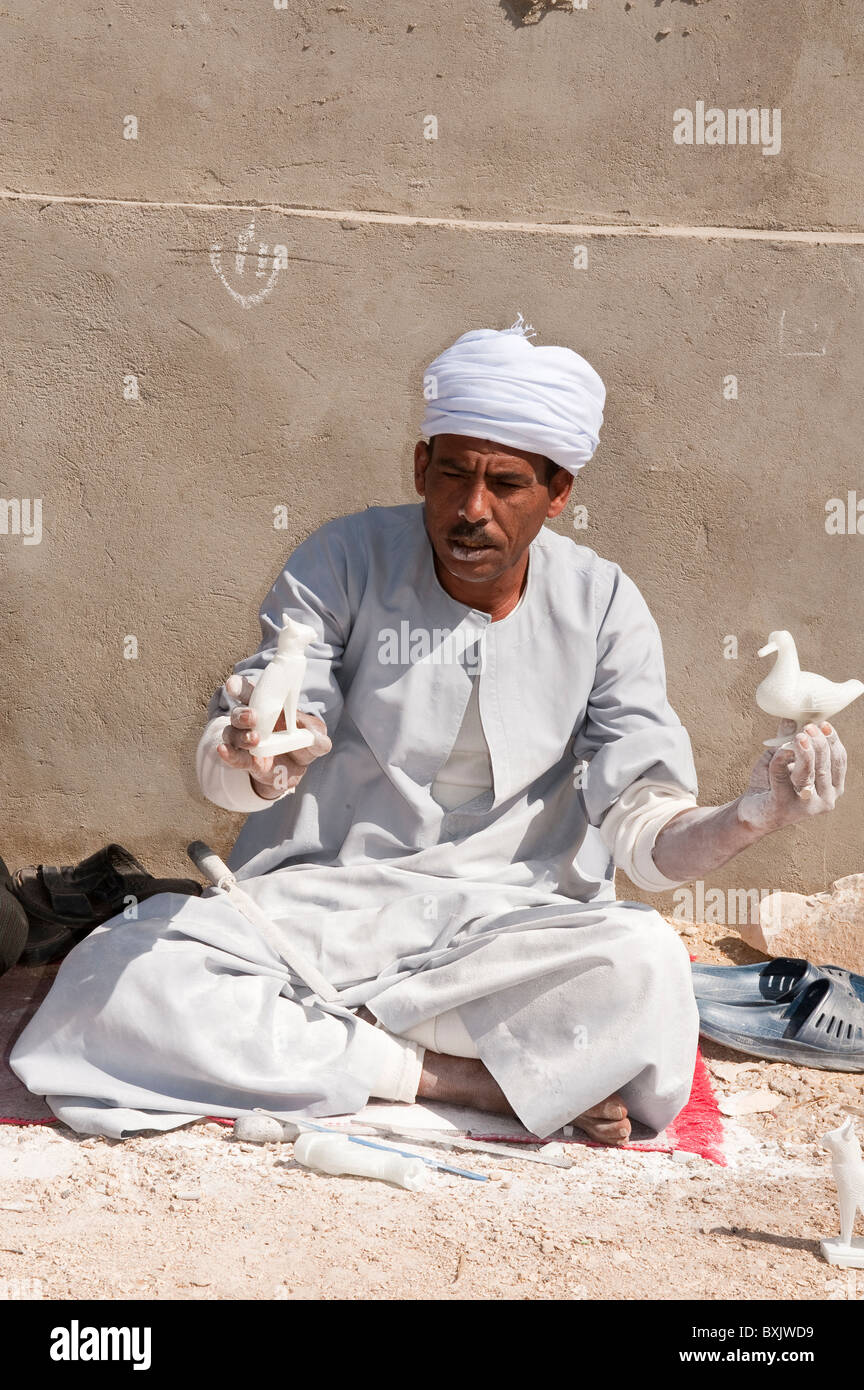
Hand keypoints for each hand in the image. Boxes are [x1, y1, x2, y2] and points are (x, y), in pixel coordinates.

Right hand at [216, 674, 331, 798]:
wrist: (296, 769)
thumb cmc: (302, 743)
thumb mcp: (315, 737)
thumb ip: (318, 736)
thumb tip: (320, 739)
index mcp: (267, 708)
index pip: (250, 693)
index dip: (240, 687)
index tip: (233, 684)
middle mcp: (252, 722)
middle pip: (238, 713)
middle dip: (242, 713)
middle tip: (253, 717)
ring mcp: (246, 741)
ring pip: (232, 734)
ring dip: (240, 735)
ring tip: (254, 739)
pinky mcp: (246, 761)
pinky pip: (233, 756)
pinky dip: (228, 754)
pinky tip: (223, 750)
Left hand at [738, 718, 846, 832]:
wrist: (752, 812)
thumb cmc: (772, 785)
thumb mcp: (783, 760)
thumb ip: (788, 741)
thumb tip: (790, 718)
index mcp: (832, 788)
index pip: (838, 761)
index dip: (832, 741)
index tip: (823, 724)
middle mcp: (824, 800)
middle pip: (824, 766)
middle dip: (817, 744)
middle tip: (808, 728)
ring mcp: (805, 806)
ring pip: (807, 773)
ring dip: (804, 752)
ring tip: (799, 736)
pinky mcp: (782, 806)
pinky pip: (781, 778)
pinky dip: (779, 761)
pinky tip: (777, 752)